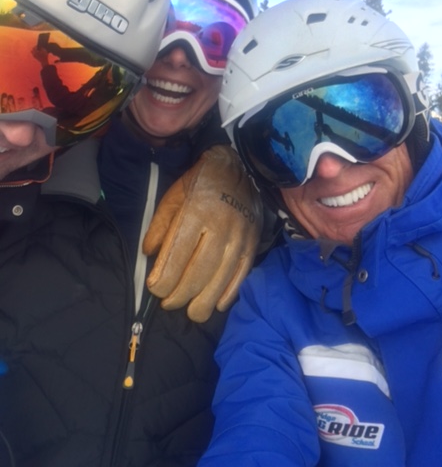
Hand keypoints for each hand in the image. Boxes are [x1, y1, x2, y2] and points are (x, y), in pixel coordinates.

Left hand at [143, 144, 263, 322]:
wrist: (235, 168)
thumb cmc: (198, 184)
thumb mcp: (172, 197)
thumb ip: (160, 226)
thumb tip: (149, 255)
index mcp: (196, 212)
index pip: (177, 255)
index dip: (163, 278)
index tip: (154, 288)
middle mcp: (220, 226)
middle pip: (199, 271)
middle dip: (181, 294)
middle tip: (169, 304)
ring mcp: (239, 235)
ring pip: (221, 277)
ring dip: (204, 301)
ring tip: (192, 313)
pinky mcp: (252, 242)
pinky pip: (242, 273)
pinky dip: (229, 293)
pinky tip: (217, 305)